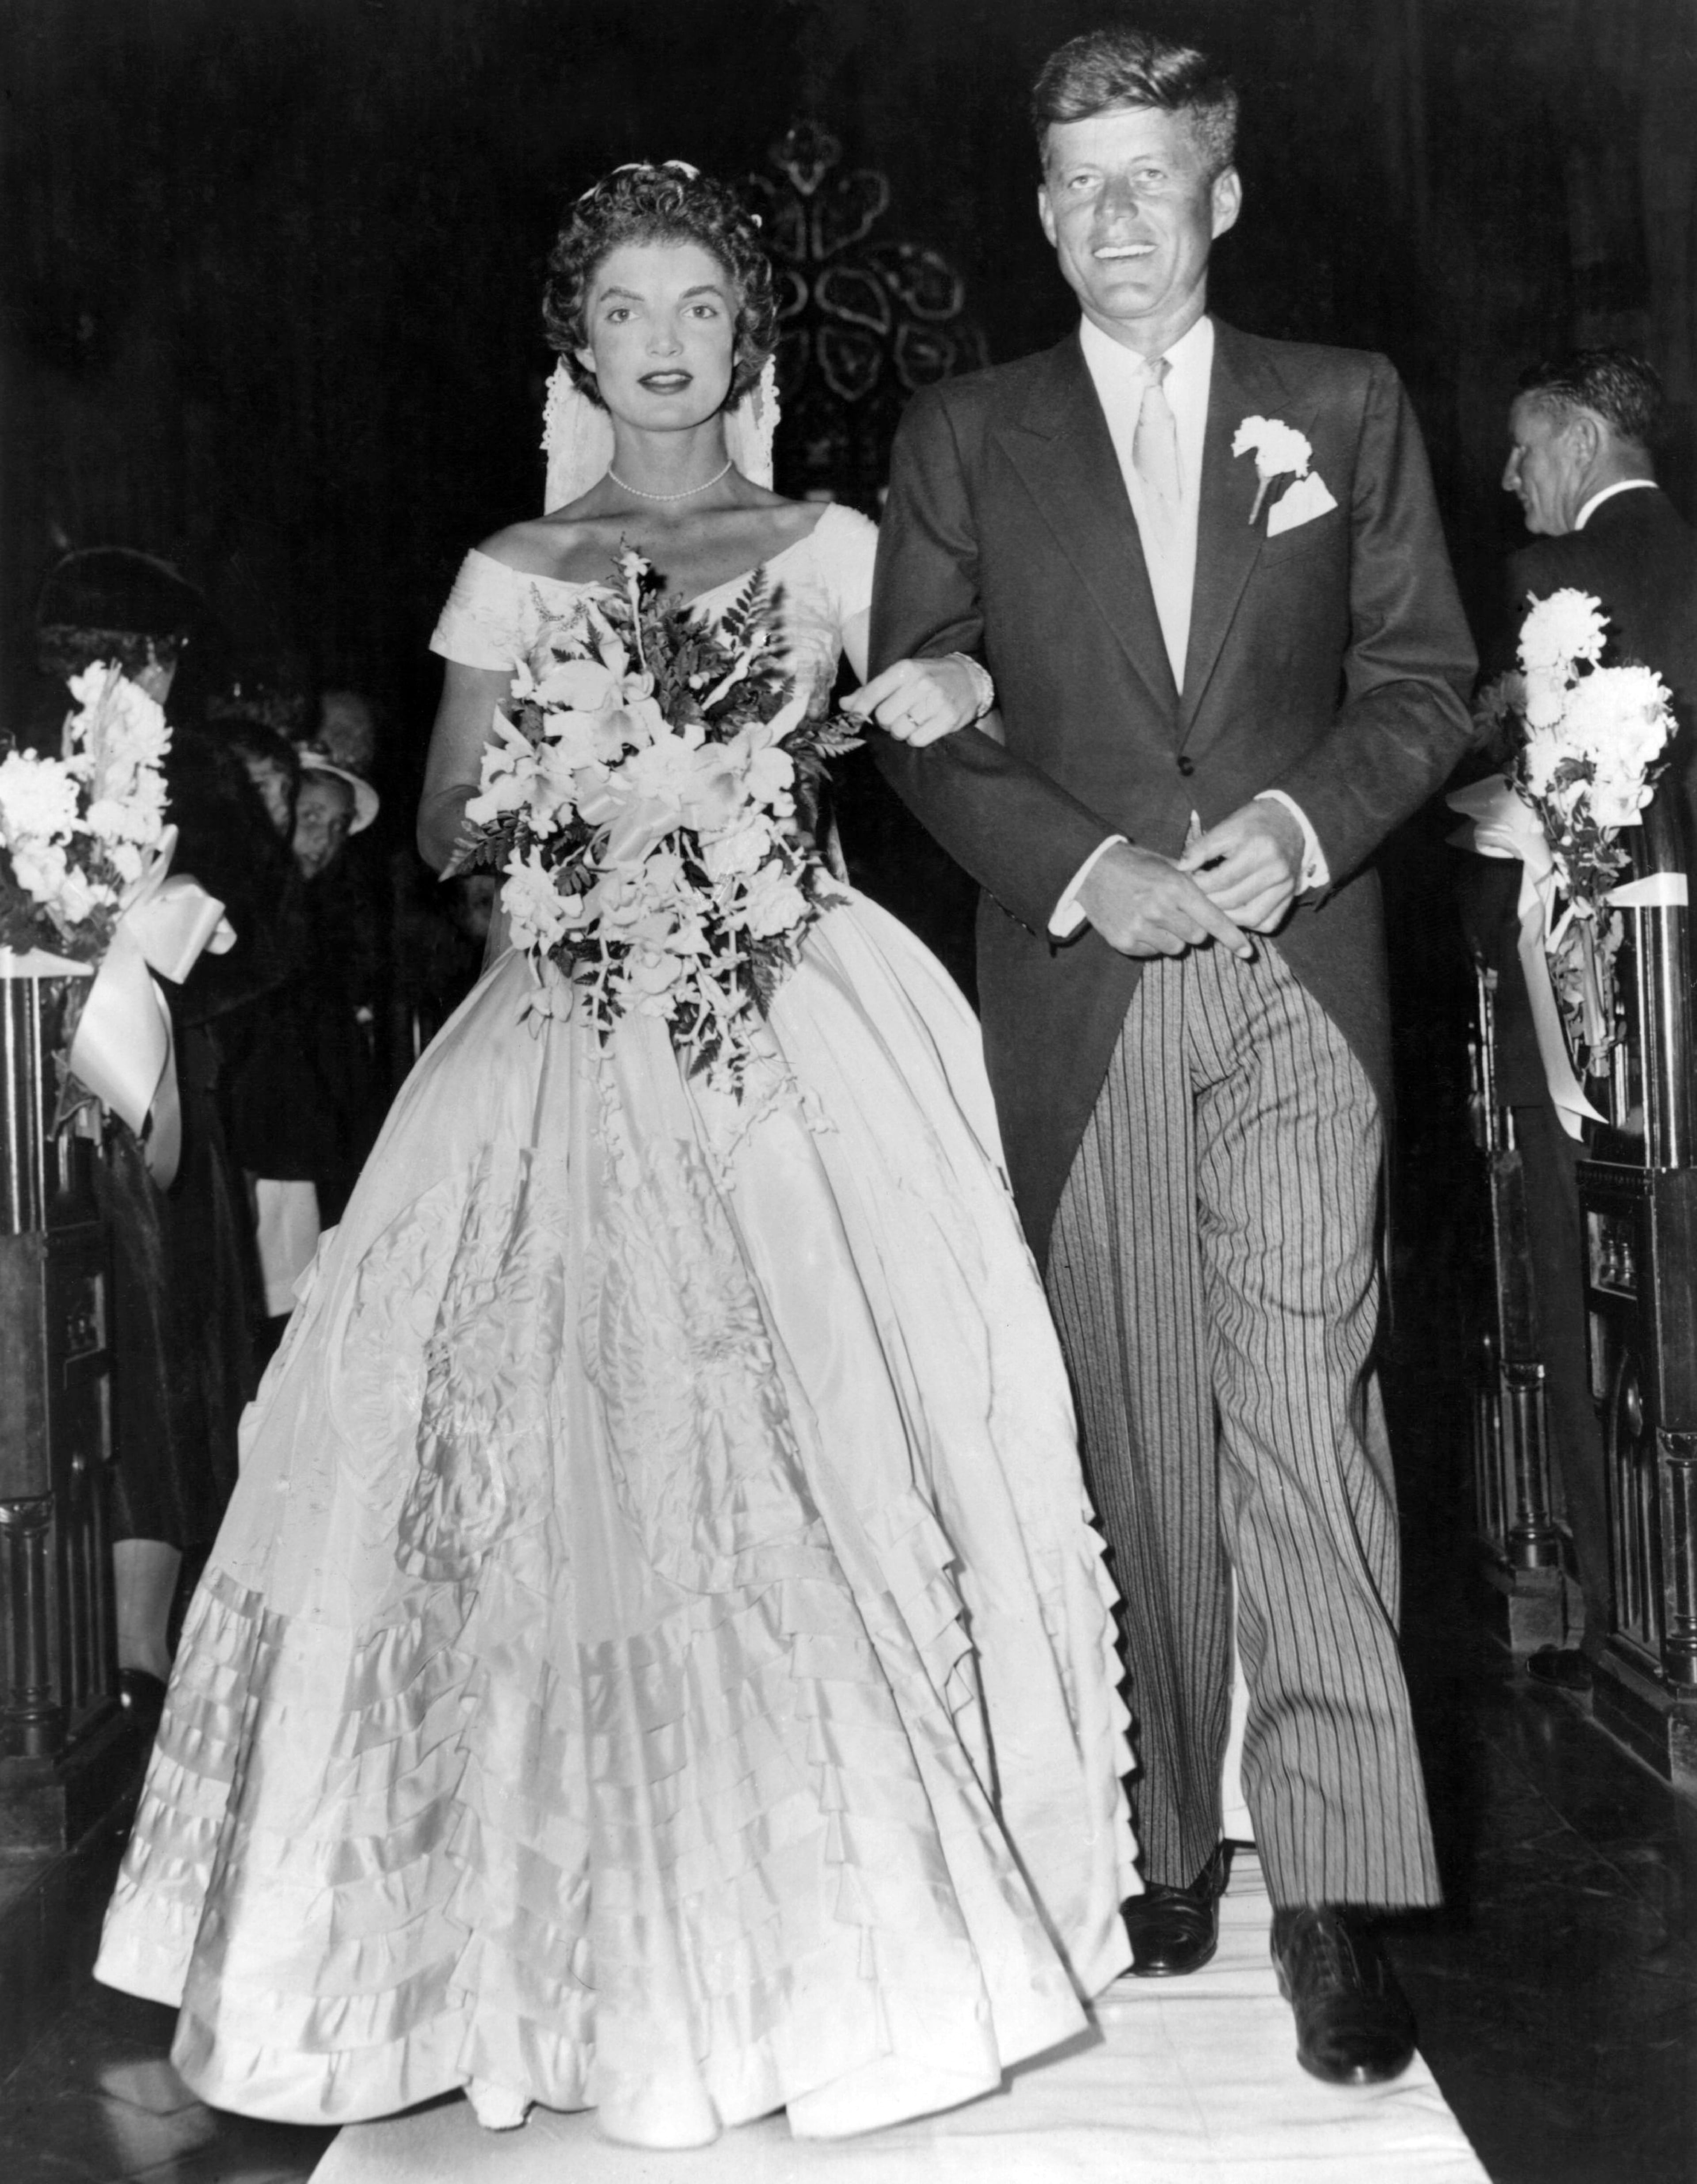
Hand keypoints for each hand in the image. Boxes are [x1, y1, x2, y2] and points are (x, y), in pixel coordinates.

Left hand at [843, 655, 984, 745]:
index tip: (856, 716)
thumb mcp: (901, 675)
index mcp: (905, 669)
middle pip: (884, 717)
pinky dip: (916, 739)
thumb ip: (871, 690)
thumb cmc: (928, 677)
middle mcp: (920, 683)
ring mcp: (936, 701)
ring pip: (900, 731)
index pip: (872, 693)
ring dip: (901, 731)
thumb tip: (844, 705)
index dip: (860, 709)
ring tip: (911, 721)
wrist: (969, 679)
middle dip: (886, 721)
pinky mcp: (948, 719)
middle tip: (897, 715)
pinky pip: (917, 740)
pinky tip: (923, 727)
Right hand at [1077, 840, 1253, 959]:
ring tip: (1155, 918)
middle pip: (1197, 937)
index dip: (1232, 937)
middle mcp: (1158, 908)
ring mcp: (1139, 927)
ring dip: (1172, 937)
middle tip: (1178, 915)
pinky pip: (1153, 952)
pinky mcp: (1124, 942)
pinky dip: (1151, 943)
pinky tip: (1139, 924)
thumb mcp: (1167, 865)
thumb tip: (1224, 901)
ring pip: (1175, 948)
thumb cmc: (1134, 864)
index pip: (1212, 919)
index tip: (1247, 952)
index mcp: (1174, 886)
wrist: (1089, 870)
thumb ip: (1193, 884)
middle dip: (1194, 929)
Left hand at [1180, 798, 1304, 933]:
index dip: (1199, 883)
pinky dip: (1248, 923)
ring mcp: (1286, 887)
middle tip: (1197, 894)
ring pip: (1251, 918)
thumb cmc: (1254, 824)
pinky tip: (1235, 912)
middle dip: (1209, 901)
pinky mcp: (1290, 898)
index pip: (1221, 880)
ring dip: (1227, 917)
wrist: (1290, 823)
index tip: (1191, 879)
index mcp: (1260, 850)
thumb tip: (1181, 868)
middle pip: (1233, 900)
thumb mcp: (1227, 826)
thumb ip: (1202, 847)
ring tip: (1213, 905)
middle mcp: (1276, 871)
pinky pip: (1267, 923)